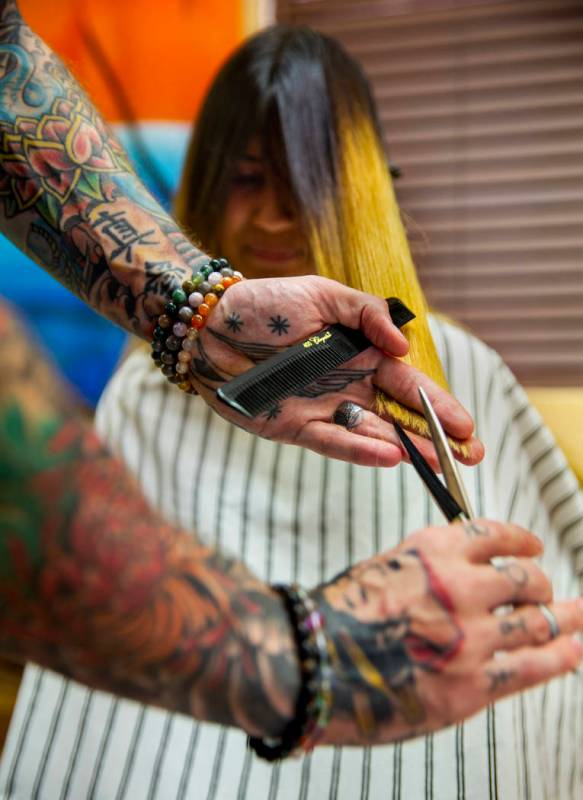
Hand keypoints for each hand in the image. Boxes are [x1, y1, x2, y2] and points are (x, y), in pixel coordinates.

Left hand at [190, 275, 483, 466]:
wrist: (209, 325)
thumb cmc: (264, 303)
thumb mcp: (322, 294)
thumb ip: (367, 314)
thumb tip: (405, 345)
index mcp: (361, 355)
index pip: (409, 384)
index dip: (439, 405)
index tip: (468, 426)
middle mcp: (348, 386)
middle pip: (399, 417)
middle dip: (436, 437)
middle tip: (470, 457)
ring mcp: (323, 409)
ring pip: (372, 434)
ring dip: (405, 449)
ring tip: (437, 462)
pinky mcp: (295, 428)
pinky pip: (333, 442)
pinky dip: (360, 450)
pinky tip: (390, 456)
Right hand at [311, 519, 582, 745]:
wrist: (313, 661)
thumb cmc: (342, 614)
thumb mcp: (386, 568)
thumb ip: (432, 567)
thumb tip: (470, 571)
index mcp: (435, 549)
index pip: (497, 535)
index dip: (523, 542)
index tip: (534, 547)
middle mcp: (461, 585)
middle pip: (527, 580)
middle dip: (539, 585)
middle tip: (542, 592)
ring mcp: (472, 636)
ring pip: (538, 621)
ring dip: (559, 619)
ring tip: (572, 617)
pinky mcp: (473, 683)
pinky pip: (533, 666)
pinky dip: (562, 656)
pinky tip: (575, 648)